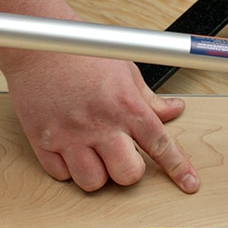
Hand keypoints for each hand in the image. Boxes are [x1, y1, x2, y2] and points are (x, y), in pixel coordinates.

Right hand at [3, 52, 199, 192]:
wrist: (39, 44)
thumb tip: (173, 110)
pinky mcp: (43, 141)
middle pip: (127, 175)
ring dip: (98, 173)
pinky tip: (70, 148)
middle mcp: (100, 124)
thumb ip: (150, 99)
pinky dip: (68, 169)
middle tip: (122, 153)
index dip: (178, 168)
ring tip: (93, 152)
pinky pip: (60, 175)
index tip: (189, 183)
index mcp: (126, 106)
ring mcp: (70, 135)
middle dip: (129, 170)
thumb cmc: (83, 53)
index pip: (161, 145)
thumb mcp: (126, 71)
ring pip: (93, 182)